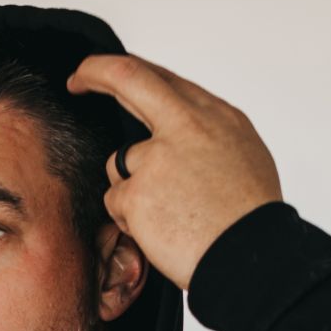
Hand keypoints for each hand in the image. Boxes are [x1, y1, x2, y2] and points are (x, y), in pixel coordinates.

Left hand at [65, 53, 282, 291]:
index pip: (163, 78)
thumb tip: (177, 130)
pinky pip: (116, 200)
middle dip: (95, 72)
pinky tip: (161, 233)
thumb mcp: (244, 156)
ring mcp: (158, 158)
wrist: (253, 259)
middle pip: (127, 79)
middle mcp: (187, 126)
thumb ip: (206, 136)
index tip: (110, 72)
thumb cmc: (250, 220)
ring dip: (132, 189)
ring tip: (169, 216)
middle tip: (77, 80)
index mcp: (216, 116)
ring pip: (119, 161)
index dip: (131, 72)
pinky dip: (130, 219)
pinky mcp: (137, 193)